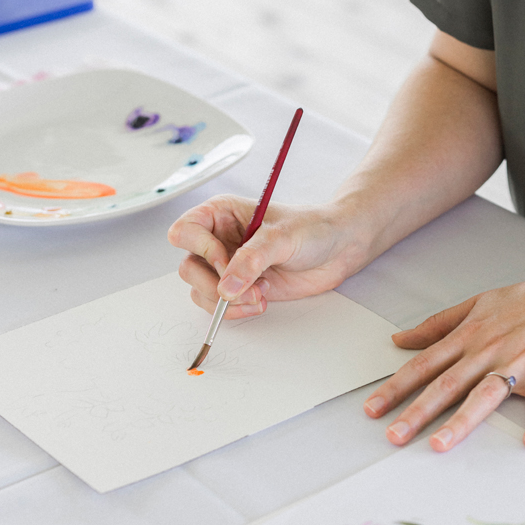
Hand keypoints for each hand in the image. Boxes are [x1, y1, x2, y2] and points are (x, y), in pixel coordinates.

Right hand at [168, 195, 362, 319]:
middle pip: (188, 267)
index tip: (226, 262)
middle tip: (246, 288)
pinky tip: (262, 300)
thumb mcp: (282, 237)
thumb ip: (252, 260)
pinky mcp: (238, 288)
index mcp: (221, 213)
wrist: (338, 248)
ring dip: (228, 302)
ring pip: (200, 290)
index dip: (202, 250)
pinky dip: (235, 310)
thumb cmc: (312, 228)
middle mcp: (218, 239)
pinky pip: (218, 306)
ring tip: (261, 294)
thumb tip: (226, 287)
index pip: (185, 231)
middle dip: (215, 284)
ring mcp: (226, 265)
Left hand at [363, 260, 524, 451]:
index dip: (397, 387)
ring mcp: (519, 362)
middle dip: (418, 411)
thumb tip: (400, 338)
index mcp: (470, 336)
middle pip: (447, 384)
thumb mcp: (478, 305)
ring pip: (485, 395)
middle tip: (393, 436)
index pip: (425, 364)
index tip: (372, 409)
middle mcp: (488, 350)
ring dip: (462, 421)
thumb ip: (437, 325)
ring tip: (440, 445)